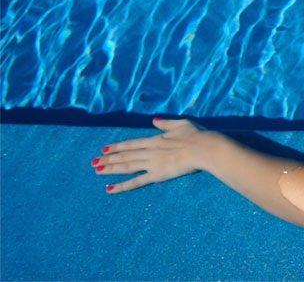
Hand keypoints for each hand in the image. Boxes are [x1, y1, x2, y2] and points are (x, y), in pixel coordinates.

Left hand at [92, 118, 215, 193]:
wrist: (204, 148)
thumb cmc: (197, 135)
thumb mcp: (181, 124)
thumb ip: (166, 123)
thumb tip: (154, 121)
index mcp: (155, 139)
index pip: (131, 144)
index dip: (117, 147)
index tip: (104, 149)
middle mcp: (149, 151)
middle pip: (124, 156)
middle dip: (108, 159)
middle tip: (93, 162)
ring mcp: (152, 163)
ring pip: (126, 167)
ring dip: (110, 169)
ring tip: (96, 171)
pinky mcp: (157, 175)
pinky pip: (136, 182)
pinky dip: (122, 186)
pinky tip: (110, 189)